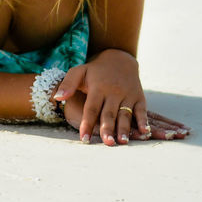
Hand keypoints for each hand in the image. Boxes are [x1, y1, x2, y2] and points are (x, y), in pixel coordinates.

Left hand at [54, 49, 186, 144]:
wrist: (120, 58)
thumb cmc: (95, 70)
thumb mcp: (79, 71)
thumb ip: (68, 84)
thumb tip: (57, 98)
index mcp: (98, 88)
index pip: (91, 108)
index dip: (87, 123)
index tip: (84, 139)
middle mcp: (113, 92)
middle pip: (109, 113)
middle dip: (108, 128)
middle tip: (107, 143)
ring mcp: (127, 95)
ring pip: (125, 114)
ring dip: (124, 128)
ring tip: (122, 142)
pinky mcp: (139, 97)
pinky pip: (142, 110)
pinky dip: (143, 121)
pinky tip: (144, 132)